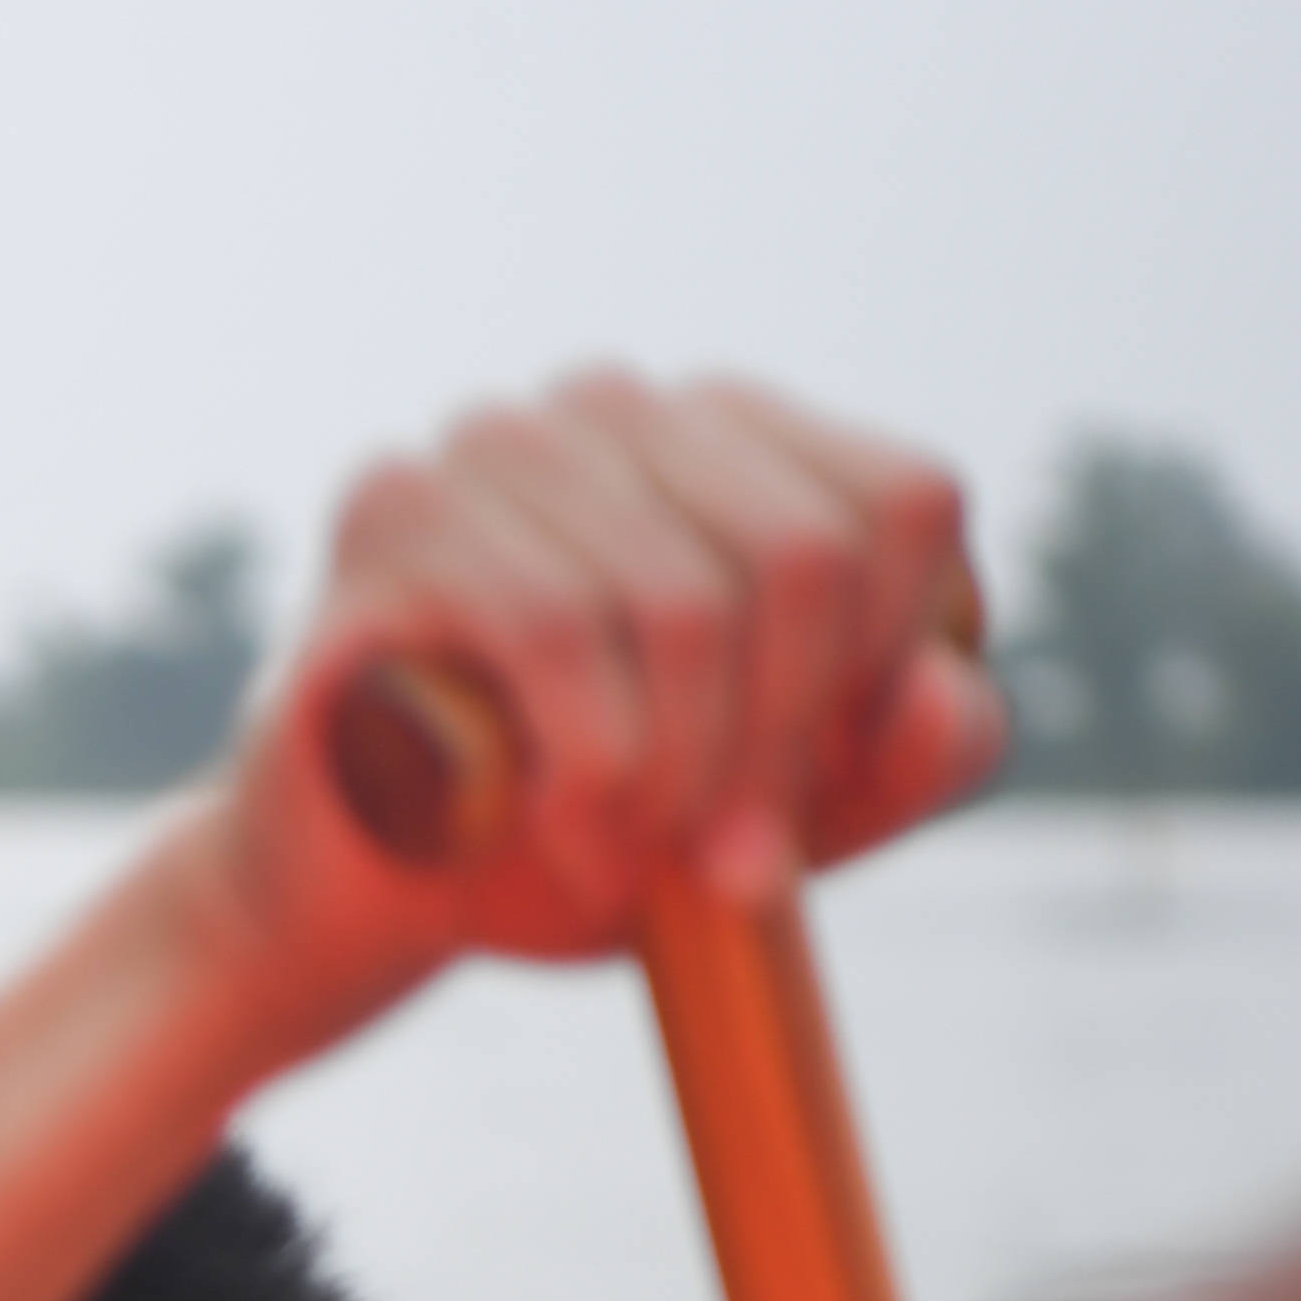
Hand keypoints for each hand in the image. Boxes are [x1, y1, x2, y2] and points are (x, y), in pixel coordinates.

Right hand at [187, 370, 1005, 1067]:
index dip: (891, 663)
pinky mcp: (395, 512)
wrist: (363, 891)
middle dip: (777, 748)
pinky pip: (554, 630)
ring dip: (674, 780)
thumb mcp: (789, 812)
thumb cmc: (580, 830)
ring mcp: (495, 443)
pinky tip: (563, 838)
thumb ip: (911, 757)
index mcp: (731, 441)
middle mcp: (614, 409)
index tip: (824, 784)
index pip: (902, 501)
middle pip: (802, 555)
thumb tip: (937, 700)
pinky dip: (588, 769)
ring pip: (681, 601)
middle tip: (727, 869)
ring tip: (628, 870)